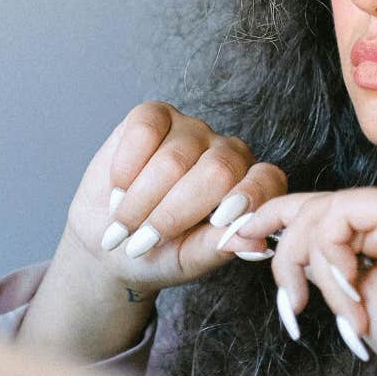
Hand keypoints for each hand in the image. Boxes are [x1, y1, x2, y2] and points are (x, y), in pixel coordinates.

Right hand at [20, 103, 285, 357]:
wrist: (110, 238)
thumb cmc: (158, 253)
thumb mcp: (190, 260)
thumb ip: (220, 247)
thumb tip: (256, 244)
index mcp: (249, 190)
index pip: (266, 180)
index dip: (247, 198)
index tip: (218, 222)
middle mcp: (227, 154)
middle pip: (218, 171)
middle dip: (173, 213)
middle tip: (142, 243)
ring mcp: (191, 131)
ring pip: (174, 159)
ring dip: (141, 200)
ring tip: (124, 224)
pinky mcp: (155, 115)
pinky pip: (144, 131)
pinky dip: (126, 168)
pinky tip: (119, 189)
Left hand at [238, 189, 376, 375]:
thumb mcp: (349, 298)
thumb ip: (320, 268)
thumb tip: (272, 245)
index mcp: (376, 228)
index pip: (312, 209)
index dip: (267, 220)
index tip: (234, 243)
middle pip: (308, 206)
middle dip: (279, 249)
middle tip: (280, 294)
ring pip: (319, 214)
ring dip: (307, 268)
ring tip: (318, 310)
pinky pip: (341, 221)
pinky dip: (331, 262)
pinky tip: (350, 297)